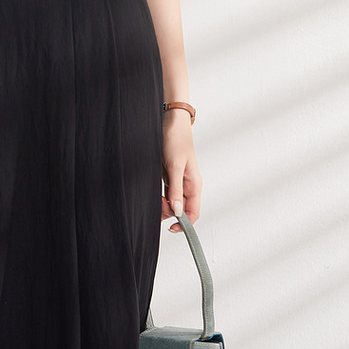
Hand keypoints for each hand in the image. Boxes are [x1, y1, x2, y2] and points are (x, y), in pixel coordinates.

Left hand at [161, 109, 201, 232]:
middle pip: (181, 209)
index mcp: (194, 184)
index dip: (184, 224)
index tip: (171, 228)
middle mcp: (187, 184)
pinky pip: (166, 191)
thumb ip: (176, 189)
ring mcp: (178, 180)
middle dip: (168, 211)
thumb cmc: (176, 139)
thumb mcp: (175, 166)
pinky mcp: (169, 174)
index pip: (194, 212)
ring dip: (162, 203)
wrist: (170, 120)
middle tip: (157, 204)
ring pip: (172, 201)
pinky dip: (159, 195)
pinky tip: (153, 192)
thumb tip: (178, 211)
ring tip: (154, 197)